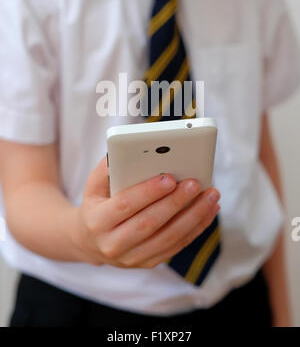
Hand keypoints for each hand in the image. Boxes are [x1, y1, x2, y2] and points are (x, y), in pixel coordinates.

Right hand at [74, 156, 220, 268]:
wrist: (91, 242)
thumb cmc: (98, 204)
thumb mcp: (93, 185)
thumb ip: (107, 169)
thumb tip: (129, 153)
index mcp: (97, 221)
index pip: (125, 206)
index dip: (148, 192)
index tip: (170, 178)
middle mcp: (112, 244)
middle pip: (150, 223)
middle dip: (176, 202)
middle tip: (196, 183)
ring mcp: (131, 257)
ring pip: (168, 237)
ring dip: (194, 216)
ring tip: (211, 195)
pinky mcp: (148, 262)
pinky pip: (177, 246)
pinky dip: (196, 227)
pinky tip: (210, 210)